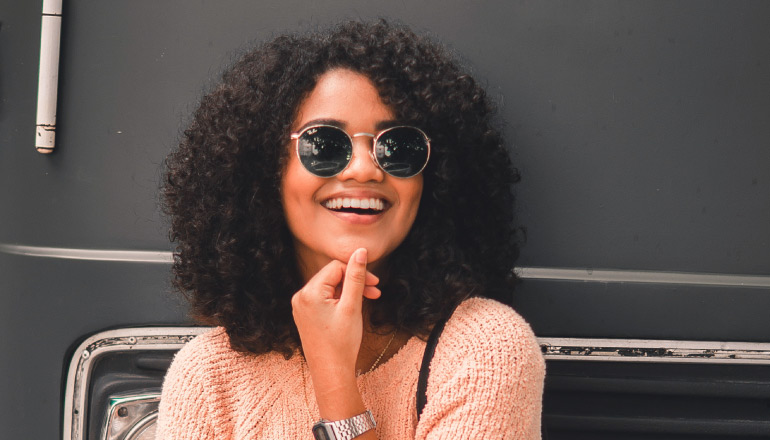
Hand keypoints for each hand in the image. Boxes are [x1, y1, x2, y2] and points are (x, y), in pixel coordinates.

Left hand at [291, 248, 380, 375]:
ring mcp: (301, 307)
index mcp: (309, 292)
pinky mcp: (305, 315)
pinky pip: (323, 299)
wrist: (331, 373)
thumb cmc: (342, 342)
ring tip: (367, 301)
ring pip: (329, 288)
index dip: (358, 272)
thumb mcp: (352, 306)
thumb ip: (356, 277)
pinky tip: (352, 309)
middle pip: (332, 277)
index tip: (376, 284)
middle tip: (375, 293)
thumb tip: (360, 251)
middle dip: (354, 282)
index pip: (336, 268)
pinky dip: (339, 300)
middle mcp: (300, 297)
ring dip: (348, 291)